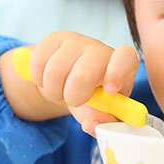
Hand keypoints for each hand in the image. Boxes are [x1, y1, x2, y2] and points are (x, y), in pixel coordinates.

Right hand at [0, 31, 138, 135]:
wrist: (69, 81)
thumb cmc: (93, 97)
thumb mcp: (101, 111)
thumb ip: (102, 121)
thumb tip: (92, 125)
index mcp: (121, 66)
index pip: (126, 57)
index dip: (117, 73)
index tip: (109, 91)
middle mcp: (100, 50)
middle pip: (84, 73)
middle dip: (74, 96)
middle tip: (74, 100)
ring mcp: (77, 41)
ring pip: (55, 71)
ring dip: (54, 91)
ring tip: (61, 91)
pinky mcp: (53, 39)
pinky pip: (38, 62)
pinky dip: (39, 80)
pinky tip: (48, 80)